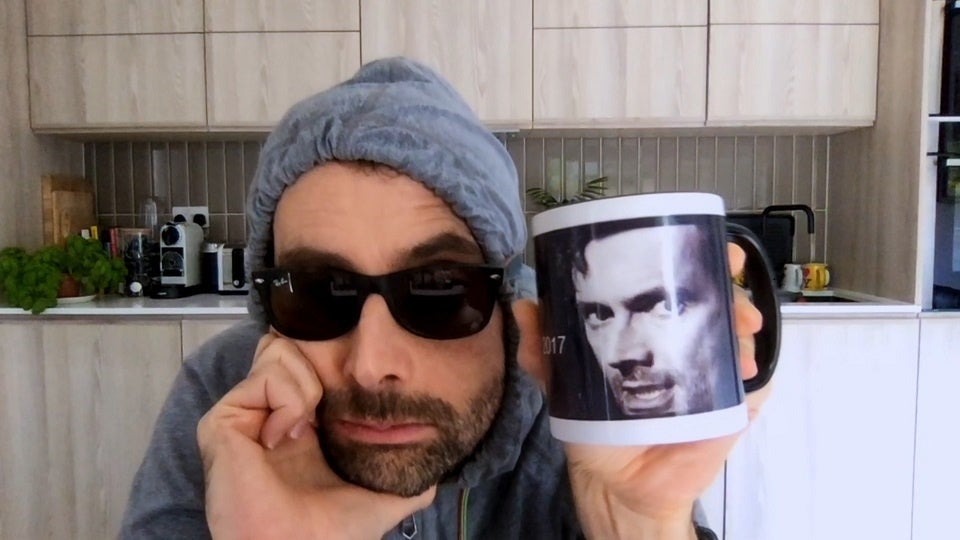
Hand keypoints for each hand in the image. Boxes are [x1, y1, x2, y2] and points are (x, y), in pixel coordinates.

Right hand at [197, 332, 435, 539]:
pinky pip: (266, 377)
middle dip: (319, 369)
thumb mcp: (379, 498)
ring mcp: (243, 416)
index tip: (350, 394)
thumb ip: (404, 482)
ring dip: (305, 388)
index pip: (307, 364)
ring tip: (303, 433)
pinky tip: (287, 439)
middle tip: (322, 416)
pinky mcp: (223, 421)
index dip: (332, 364)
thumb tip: (437, 481)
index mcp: (297, 429)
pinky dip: (289, 401)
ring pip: (280, 352)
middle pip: (289, 346)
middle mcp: (266, 416)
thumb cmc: (332, 534)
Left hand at [514, 243, 772, 538]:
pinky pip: (753, 385)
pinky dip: (754, 371)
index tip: (713, 245)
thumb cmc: (595, 428)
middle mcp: (686, 343)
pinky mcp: (729, 408)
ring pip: (740, 335)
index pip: (680, 284)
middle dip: (731, 286)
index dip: (699, 258)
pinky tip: (745, 366)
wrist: (619, 484)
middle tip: (731, 282)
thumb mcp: (564, 385)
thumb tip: (525, 307)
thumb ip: (545, 351)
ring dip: (745, 321)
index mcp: (653, 331)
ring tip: (741, 326)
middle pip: (719, 301)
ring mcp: (712, 373)